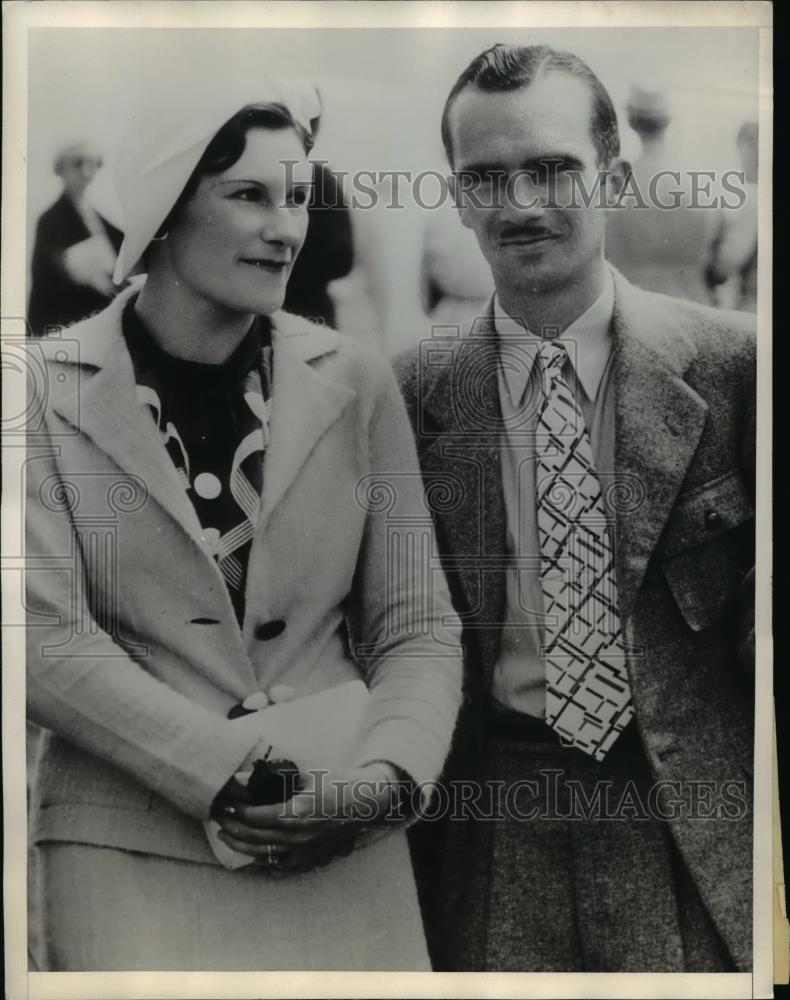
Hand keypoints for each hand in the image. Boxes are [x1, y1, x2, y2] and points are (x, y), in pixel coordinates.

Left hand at [211, 763, 405, 873]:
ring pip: (262, 855)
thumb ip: (273, 774)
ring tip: (225, 835)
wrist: (367, 802)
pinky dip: (260, 860)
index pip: (254, 817)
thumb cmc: (337, 781)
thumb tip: (241, 777)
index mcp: (296, 814)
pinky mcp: (310, 859)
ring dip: (240, 845)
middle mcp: (298, 838)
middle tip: (218, 816)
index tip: (223, 802)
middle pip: (253, 837)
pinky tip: (251, 852)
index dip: (234, 810)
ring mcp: (304, 852)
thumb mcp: (306, 771)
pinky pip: (278, 866)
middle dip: (230, 827)